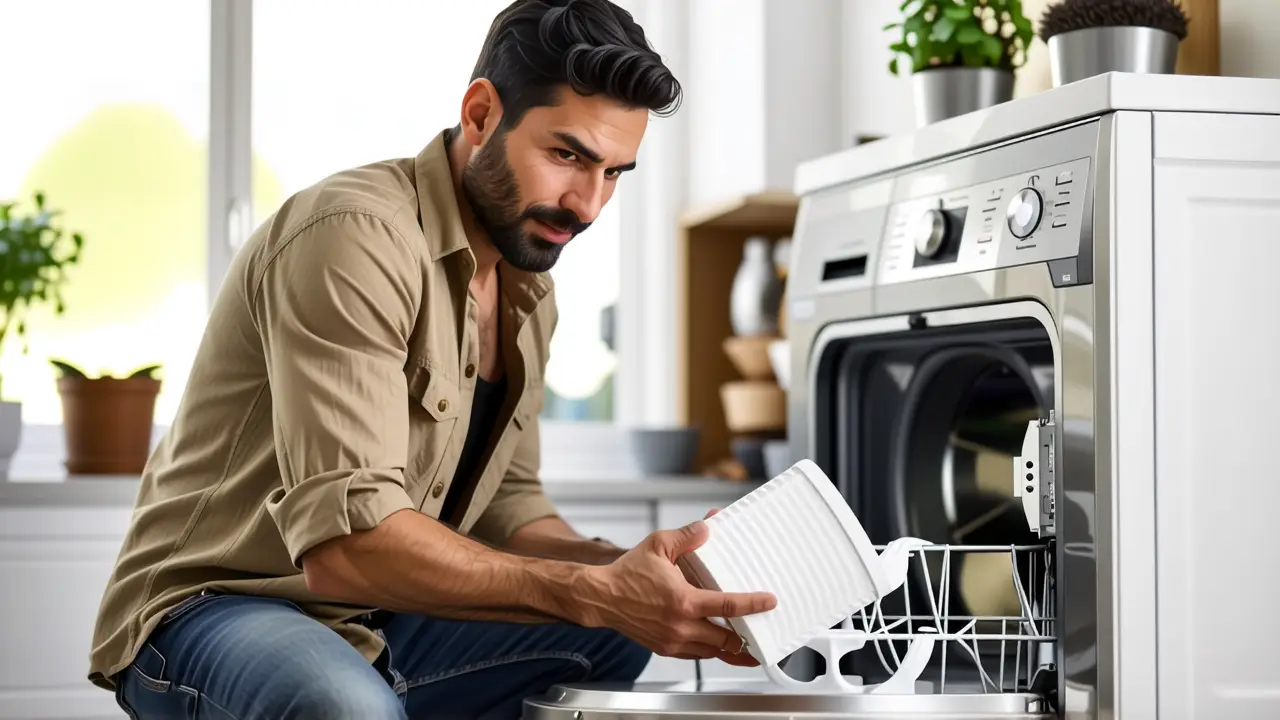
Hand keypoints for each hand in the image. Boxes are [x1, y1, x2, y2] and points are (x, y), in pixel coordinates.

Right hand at [578, 519, 775, 666]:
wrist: (600, 597)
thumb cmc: (626, 574)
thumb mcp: (658, 545)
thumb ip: (687, 536)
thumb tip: (707, 527)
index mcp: (683, 601)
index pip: (728, 606)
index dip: (753, 605)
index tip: (768, 602)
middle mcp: (680, 626)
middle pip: (726, 640)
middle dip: (746, 639)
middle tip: (761, 634)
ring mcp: (672, 641)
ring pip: (712, 652)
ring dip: (728, 647)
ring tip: (744, 643)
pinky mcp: (664, 648)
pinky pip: (695, 654)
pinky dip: (709, 649)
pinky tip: (714, 641)